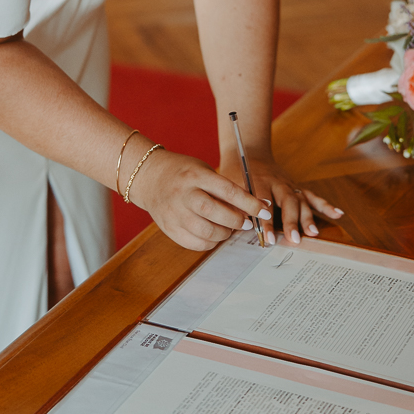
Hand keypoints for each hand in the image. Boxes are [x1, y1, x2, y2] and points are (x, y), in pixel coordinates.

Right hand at [129, 145, 271, 250]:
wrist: (149, 178)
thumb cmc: (184, 172)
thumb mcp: (203, 170)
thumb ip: (223, 188)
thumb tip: (252, 208)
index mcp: (195, 175)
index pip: (227, 190)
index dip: (249, 202)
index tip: (265, 209)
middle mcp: (183, 194)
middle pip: (215, 213)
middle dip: (237, 221)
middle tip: (246, 223)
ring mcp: (174, 213)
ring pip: (206, 232)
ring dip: (225, 234)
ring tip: (230, 228)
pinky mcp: (169, 228)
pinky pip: (195, 243)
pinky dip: (210, 242)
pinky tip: (214, 235)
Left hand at [219, 154, 342, 245]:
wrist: (248, 152)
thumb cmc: (236, 173)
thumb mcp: (230, 186)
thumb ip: (235, 205)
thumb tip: (239, 227)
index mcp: (258, 180)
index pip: (263, 202)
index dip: (266, 221)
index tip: (268, 238)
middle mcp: (277, 182)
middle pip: (287, 201)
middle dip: (291, 221)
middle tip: (294, 239)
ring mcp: (289, 184)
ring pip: (301, 200)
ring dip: (307, 217)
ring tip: (313, 233)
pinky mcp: (297, 187)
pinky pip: (312, 196)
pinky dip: (325, 205)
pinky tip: (338, 214)